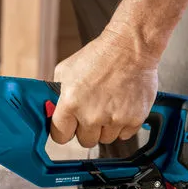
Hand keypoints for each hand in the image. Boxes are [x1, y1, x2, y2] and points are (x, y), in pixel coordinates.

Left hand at [51, 29, 158, 147]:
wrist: (130, 47)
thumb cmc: (99, 56)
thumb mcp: (65, 70)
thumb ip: (57, 94)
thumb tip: (53, 109)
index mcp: (70, 103)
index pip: (60, 136)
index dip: (64, 131)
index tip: (69, 127)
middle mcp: (91, 115)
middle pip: (85, 141)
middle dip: (87, 129)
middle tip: (93, 112)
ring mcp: (114, 119)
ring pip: (106, 139)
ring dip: (106, 128)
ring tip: (109, 106)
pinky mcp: (134, 119)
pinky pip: (125, 135)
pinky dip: (123, 124)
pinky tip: (121, 107)